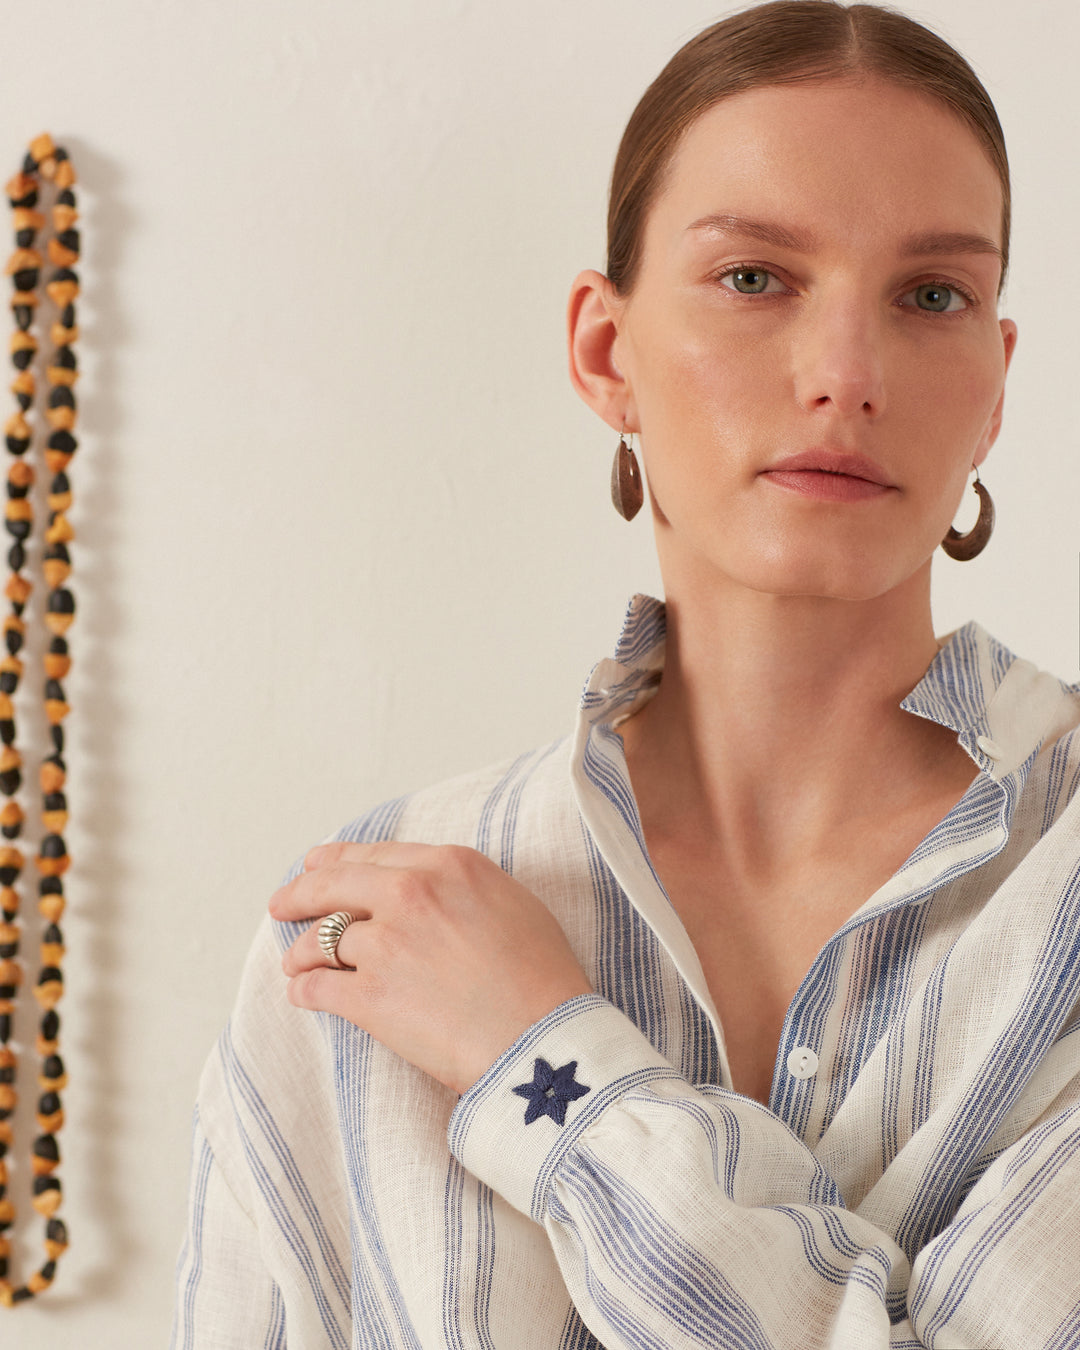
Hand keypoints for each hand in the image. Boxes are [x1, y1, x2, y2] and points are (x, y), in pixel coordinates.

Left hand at [268, 841, 593, 1095]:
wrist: (542, 1038)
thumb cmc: (542, 976)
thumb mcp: (512, 902)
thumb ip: (462, 885)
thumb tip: (433, 888)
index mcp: (447, 864)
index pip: (374, 855)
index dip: (338, 860)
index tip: (317, 865)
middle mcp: (411, 893)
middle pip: (333, 884)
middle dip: (300, 893)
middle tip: (282, 904)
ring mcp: (386, 944)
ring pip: (320, 939)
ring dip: (301, 952)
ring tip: (294, 963)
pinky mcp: (369, 996)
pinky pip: (317, 987)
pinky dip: (303, 991)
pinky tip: (301, 995)